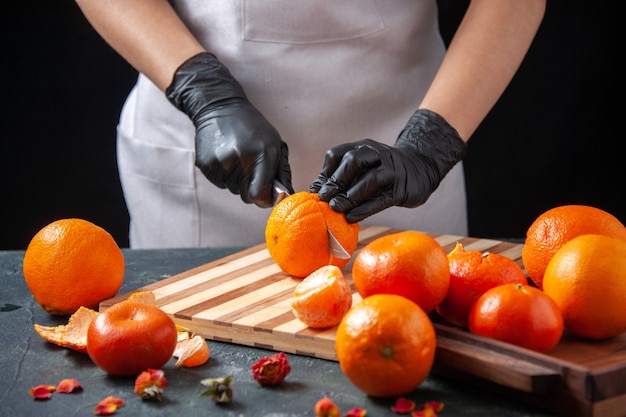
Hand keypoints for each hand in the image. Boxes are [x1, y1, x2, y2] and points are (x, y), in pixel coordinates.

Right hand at [166, 52, 292, 207]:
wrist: (220, 107)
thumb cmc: (252, 128)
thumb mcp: (274, 144)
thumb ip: (282, 172)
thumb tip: (286, 195)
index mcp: (263, 153)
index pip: (260, 195)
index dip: (264, 198)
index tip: (265, 194)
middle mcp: (242, 158)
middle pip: (246, 196)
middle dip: (250, 187)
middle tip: (249, 166)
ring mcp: (222, 161)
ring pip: (233, 190)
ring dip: (236, 180)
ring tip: (236, 157)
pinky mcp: (206, 164)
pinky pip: (219, 184)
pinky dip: (223, 175)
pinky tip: (224, 156)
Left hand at [310, 109, 467, 222]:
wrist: (420, 169)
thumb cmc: (383, 171)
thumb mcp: (363, 167)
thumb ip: (342, 177)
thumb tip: (315, 192)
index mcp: (362, 148)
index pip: (337, 154)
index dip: (325, 172)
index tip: (317, 190)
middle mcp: (377, 155)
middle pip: (353, 161)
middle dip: (336, 181)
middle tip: (324, 198)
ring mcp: (391, 170)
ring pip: (370, 179)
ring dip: (350, 196)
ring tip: (336, 208)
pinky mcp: (401, 189)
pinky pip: (381, 199)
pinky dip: (364, 209)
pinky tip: (351, 217)